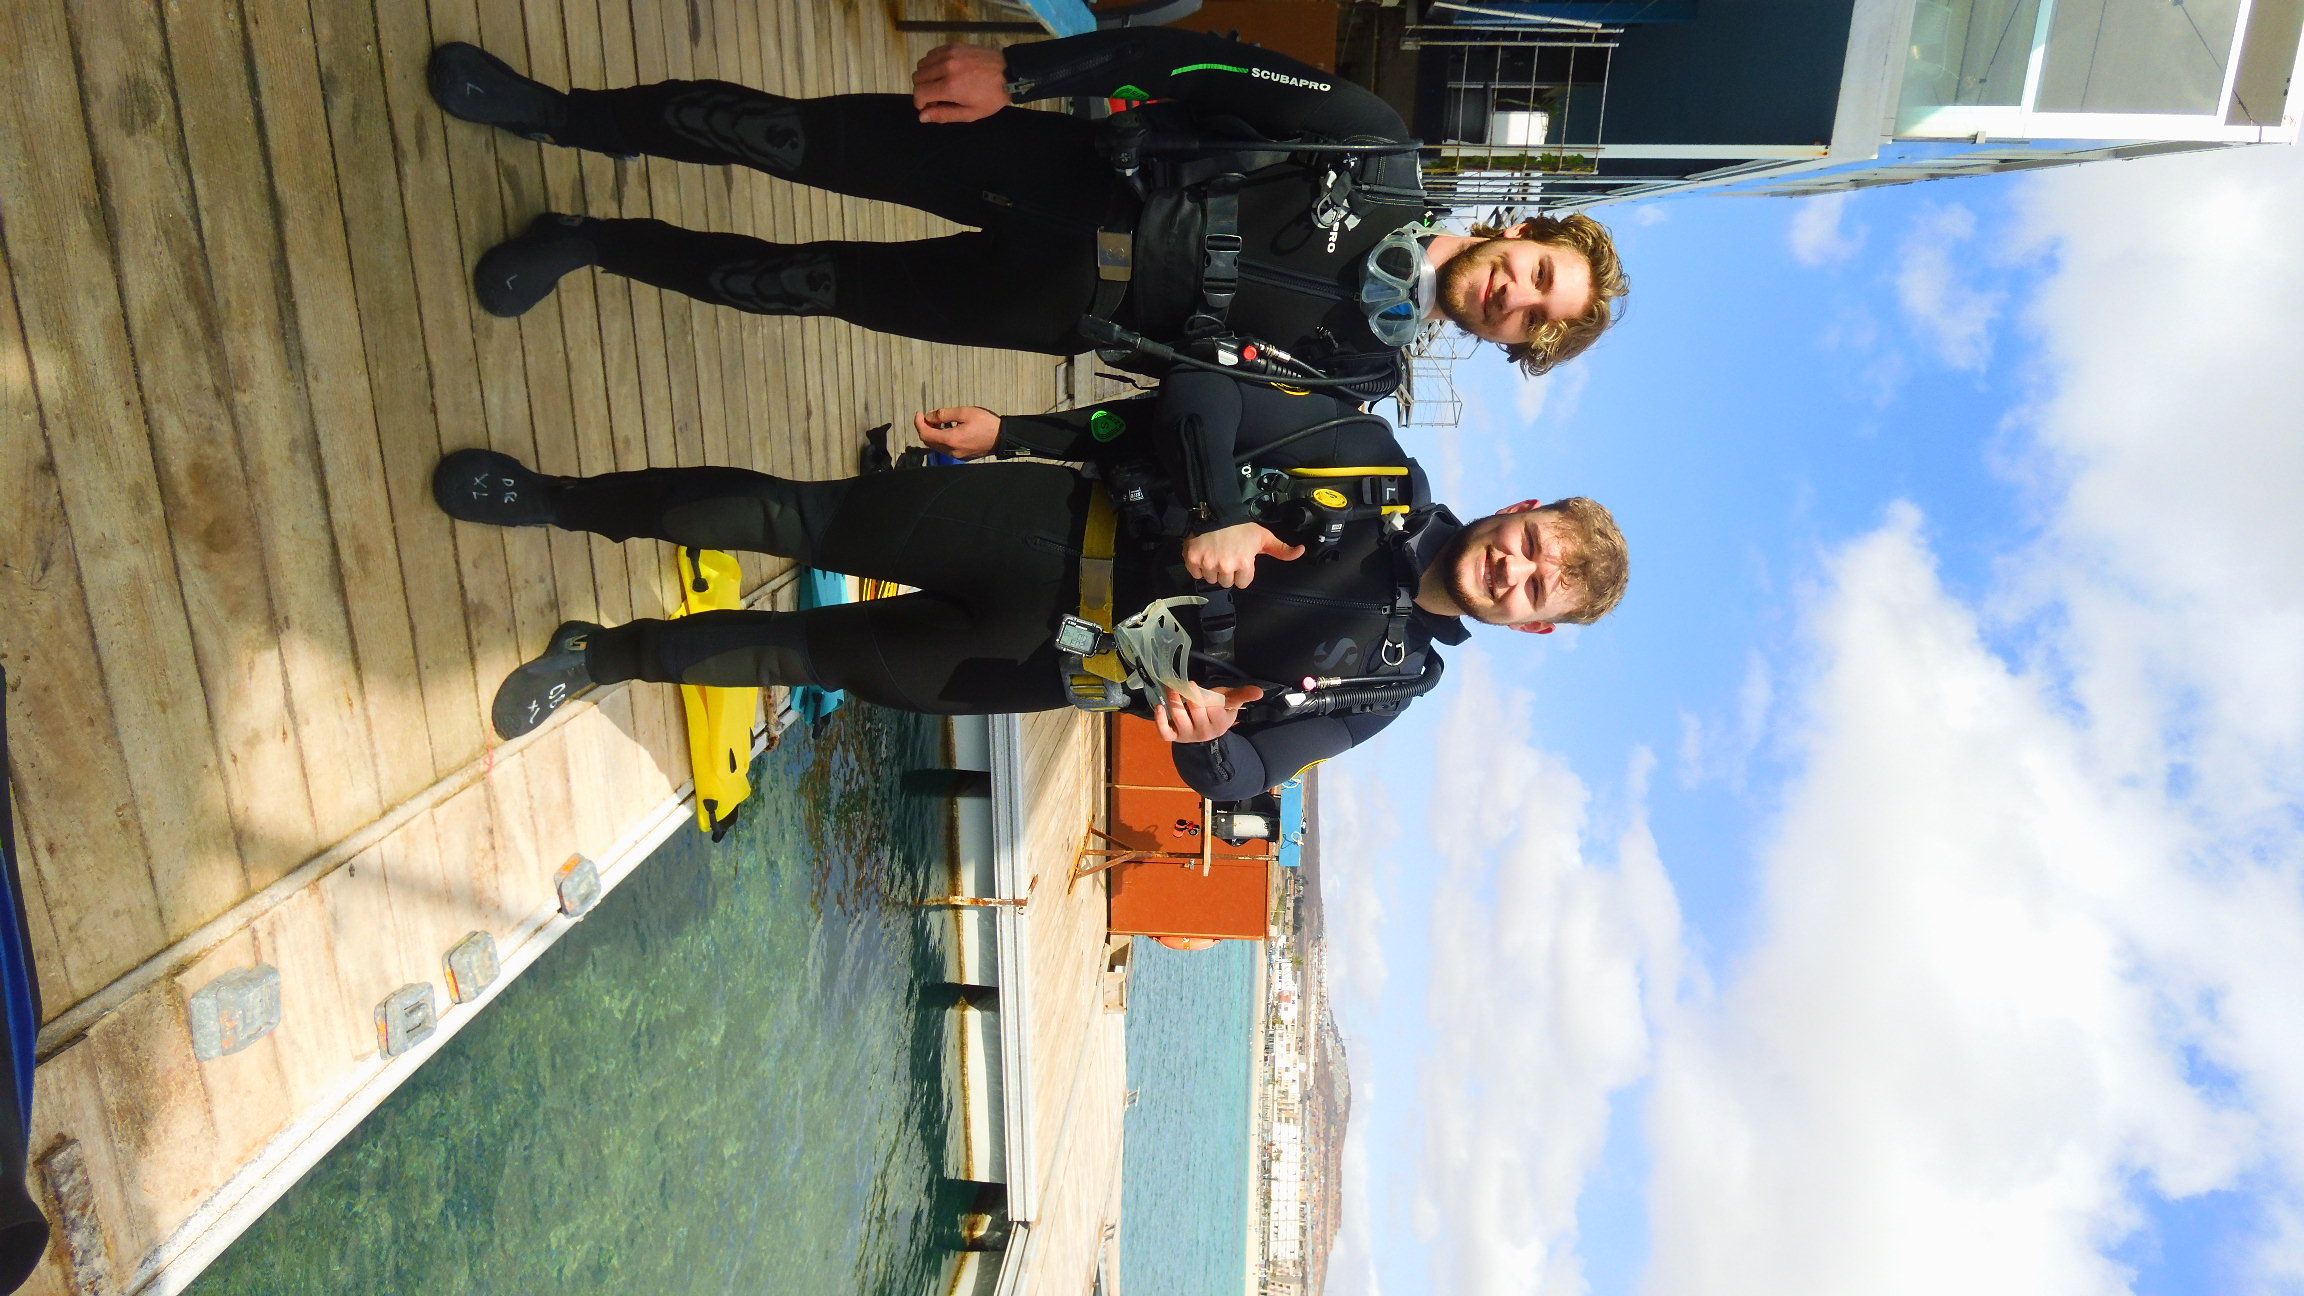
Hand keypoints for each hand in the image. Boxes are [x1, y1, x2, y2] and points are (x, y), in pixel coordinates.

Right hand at [913, 44, 1009, 122]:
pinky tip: (945, 71)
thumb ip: (944, 115)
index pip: (919, 93)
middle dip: (922, 89)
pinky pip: (932, 53)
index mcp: (950, 87)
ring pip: (922, 64)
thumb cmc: (991, 97)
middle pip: (917, 77)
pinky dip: (933, 63)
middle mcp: (946, 68)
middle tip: (936, 96)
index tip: (928, 106)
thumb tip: (921, 117)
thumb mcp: (970, 113)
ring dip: (926, 76)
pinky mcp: (953, 45)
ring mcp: (949, 54)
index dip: (919, 103)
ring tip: (940, 83)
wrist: (1009, 73)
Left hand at [914, 406, 1000, 457]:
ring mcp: (957, 455)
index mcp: (951, 440)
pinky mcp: (962, 456)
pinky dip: (942, 438)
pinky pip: (946, 448)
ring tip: (939, 420)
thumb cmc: (986, 423)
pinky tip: (949, 428)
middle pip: (928, 442)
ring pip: (936, 446)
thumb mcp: (964, 412)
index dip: (919, 423)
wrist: (1002, 438)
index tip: (919, 413)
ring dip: (933, 433)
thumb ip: (943, 414)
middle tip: (927, 416)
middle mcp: (951, 451)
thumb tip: (929, 417)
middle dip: (924, 428)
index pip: (925, 434)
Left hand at [1150, 684, 1265, 743]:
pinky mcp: (1174, 737)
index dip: (1202, 695)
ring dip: (1173, 700)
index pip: (1211, 706)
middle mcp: (1204, 731)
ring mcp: (1188, 735)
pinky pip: (1165, 732)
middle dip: (1188, 694)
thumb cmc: (1217, 712)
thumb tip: (1260, 691)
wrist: (1205, 733)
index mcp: (1220, 722)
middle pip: (1195, 709)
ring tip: (1170, 688)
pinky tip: (1158, 706)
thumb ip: (1242, 695)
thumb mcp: (1230, 703)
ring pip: (1178, 717)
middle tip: (1183, 683)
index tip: (1195, 686)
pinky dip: (1159, 720)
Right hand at [1182, 522, 1304, 589]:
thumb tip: (1302, 551)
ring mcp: (1207, 564)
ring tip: (1215, 553)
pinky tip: (1203, 553)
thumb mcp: (1264, 536)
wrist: (1215, 508)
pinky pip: (1195, 573)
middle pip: (1225, 582)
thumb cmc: (1241, 523)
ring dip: (1212, 569)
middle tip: (1226, 555)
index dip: (1242, 572)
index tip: (1239, 560)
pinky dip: (1197, 565)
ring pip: (1210, 578)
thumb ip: (1282, 549)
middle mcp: (1225, 567)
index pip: (1242, 583)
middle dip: (1227, 571)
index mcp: (1244, 564)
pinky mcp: (1192, 559)